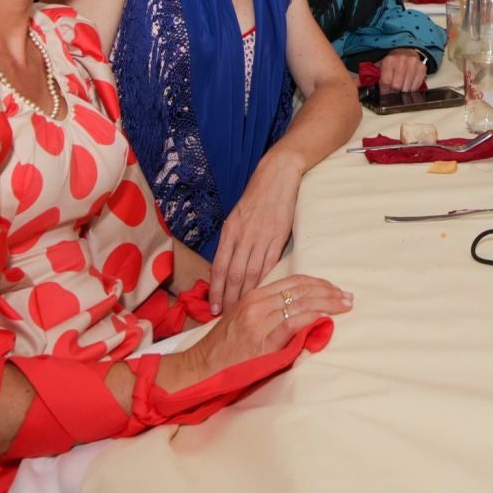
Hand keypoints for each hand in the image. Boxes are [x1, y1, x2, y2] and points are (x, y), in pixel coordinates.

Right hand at [162, 275, 353, 390]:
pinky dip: (311, 318)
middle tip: (348, 297)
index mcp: (254, 295)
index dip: (318, 283)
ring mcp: (259, 322)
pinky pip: (291, 324)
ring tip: (344, 307)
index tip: (336, 289)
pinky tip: (325, 318)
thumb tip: (302, 310)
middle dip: (328, 292)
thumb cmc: (225, 346)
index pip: (293, 282)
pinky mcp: (262, 342)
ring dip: (327, 304)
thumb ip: (270, 312)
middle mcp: (257, 304)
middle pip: (301, 290)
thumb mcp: (245, 319)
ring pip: (300, 304)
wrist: (202, 366)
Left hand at [209, 154, 304, 311]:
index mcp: (229, 230)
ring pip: (250, 272)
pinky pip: (269, 263)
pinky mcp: (278, 236)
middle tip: (226, 316)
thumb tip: (228, 267)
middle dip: (228, 297)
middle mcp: (242, 235)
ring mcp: (261, 236)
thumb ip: (233, 241)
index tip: (213, 306)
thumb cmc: (256, 198)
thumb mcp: (237, 217)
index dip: (215, 289)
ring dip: (245, 294)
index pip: (219, 266)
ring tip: (242, 310)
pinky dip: (264, 281)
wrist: (277, 177)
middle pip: (233, 274)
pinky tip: (261, 294)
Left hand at [375, 48, 427, 92]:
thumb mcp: (381, 65)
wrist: (407, 52)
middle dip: (393, 93)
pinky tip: (408, 87)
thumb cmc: (393, 62)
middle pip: (396, 86)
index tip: (384, 95)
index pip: (386, 82)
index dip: (384, 92)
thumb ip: (375, 76)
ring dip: (403, 92)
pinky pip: (416, 86)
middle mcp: (401, 61)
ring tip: (400, 90)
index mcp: (389, 60)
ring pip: (407, 88)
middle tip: (393, 94)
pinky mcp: (422, 68)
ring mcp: (413, 64)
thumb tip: (368, 88)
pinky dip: (412, 90)